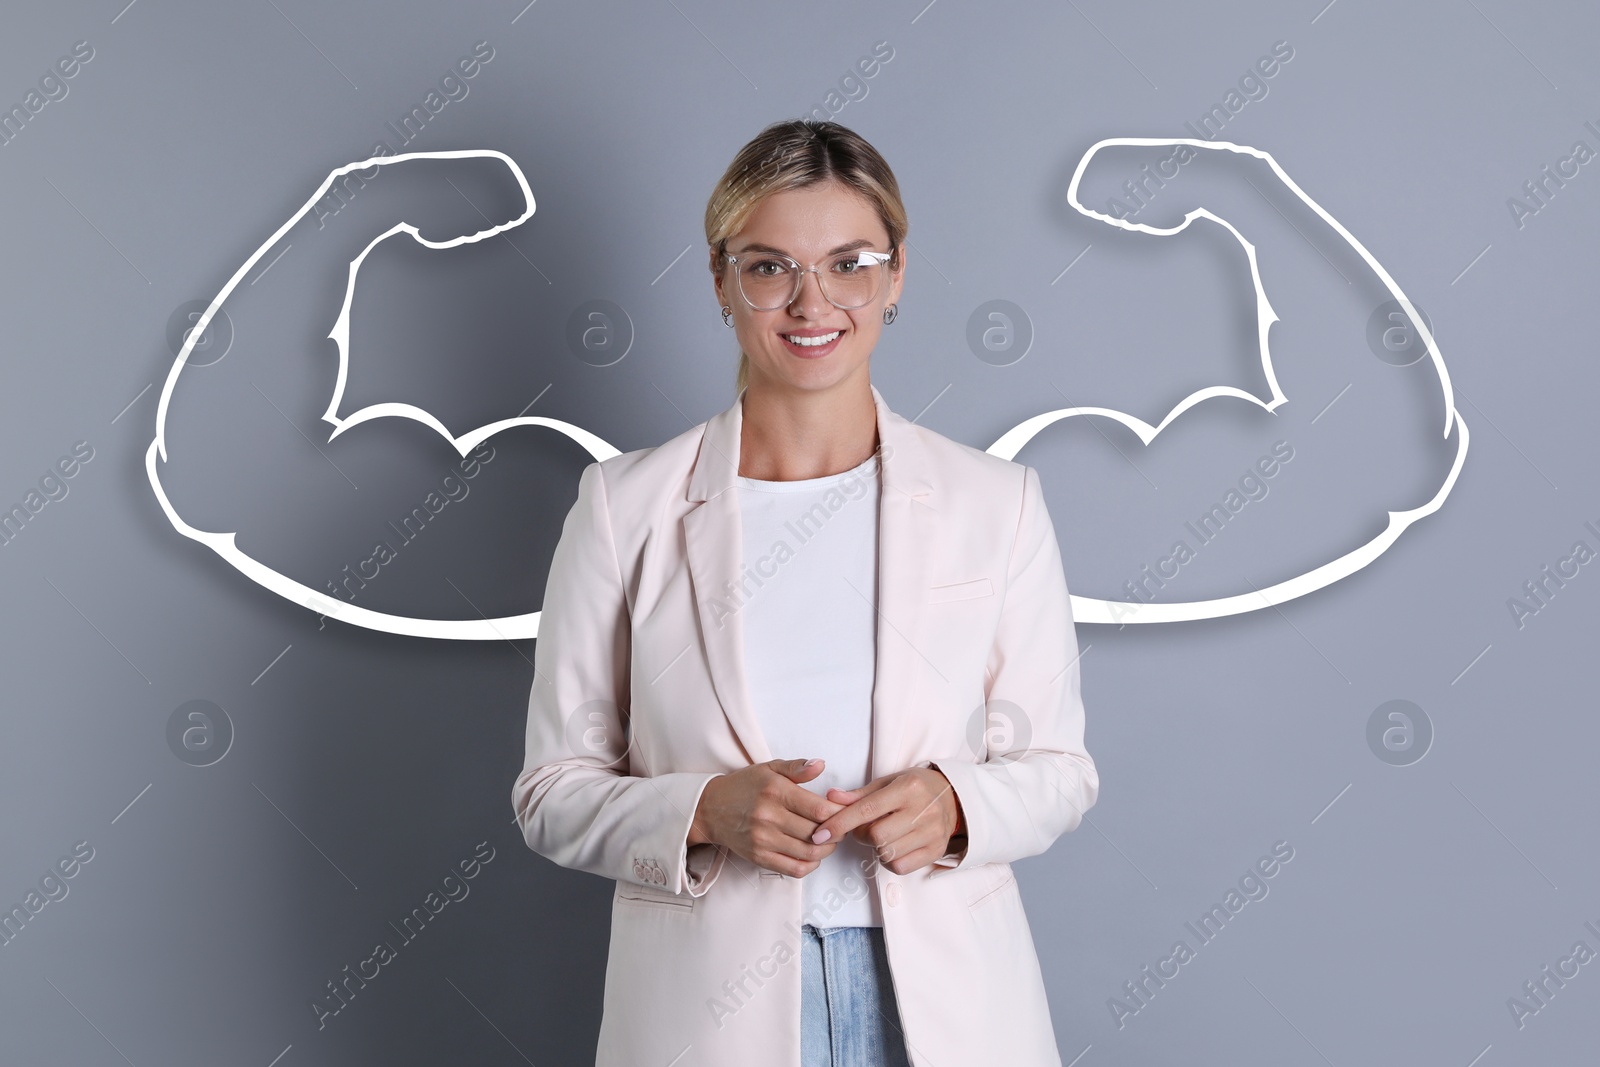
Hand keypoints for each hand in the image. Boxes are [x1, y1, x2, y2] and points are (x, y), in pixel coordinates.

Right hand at [687, 758, 845, 877]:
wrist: (710, 809)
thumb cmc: (744, 787)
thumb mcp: (769, 769)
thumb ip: (797, 767)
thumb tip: (821, 764)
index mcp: (775, 792)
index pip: (819, 809)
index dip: (839, 813)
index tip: (843, 811)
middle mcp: (769, 817)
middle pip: (818, 832)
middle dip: (837, 831)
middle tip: (841, 826)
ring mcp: (763, 840)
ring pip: (809, 853)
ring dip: (827, 849)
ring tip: (829, 839)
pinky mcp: (759, 857)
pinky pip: (794, 869)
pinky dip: (811, 864)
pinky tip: (813, 854)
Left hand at [814, 766, 963, 875]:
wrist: (954, 796)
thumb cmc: (915, 788)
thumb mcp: (888, 783)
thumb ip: (859, 794)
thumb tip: (831, 798)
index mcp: (907, 788)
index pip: (866, 810)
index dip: (839, 823)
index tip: (819, 834)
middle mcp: (923, 810)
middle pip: (876, 836)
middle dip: (862, 835)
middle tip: (866, 827)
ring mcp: (932, 832)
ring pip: (887, 853)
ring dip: (877, 848)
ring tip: (884, 834)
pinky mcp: (937, 850)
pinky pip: (901, 867)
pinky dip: (891, 861)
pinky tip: (896, 846)